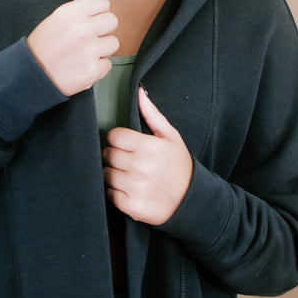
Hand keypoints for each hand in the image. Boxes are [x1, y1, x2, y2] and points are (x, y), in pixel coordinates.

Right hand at [27, 0, 119, 95]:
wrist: (32, 76)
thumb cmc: (43, 46)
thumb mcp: (56, 19)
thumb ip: (77, 2)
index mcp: (70, 13)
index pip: (103, 2)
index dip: (98, 12)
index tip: (91, 20)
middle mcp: (81, 29)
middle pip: (112, 21)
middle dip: (103, 29)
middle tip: (89, 38)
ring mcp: (88, 50)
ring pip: (113, 43)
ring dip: (102, 49)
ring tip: (85, 53)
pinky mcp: (92, 70)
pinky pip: (108, 64)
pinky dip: (97, 68)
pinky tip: (83, 66)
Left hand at [102, 87, 192, 224]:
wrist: (191, 200)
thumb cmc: (180, 166)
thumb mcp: (171, 137)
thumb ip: (152, 114)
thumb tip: (139, 93)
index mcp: (147, 146)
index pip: (114, 136)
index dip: (119, 141)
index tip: (127, 146)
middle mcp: (139, 165)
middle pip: (108, 155)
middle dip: (115, 157)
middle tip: (128, 162)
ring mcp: (134, 186)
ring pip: (106, 174)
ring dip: (114, 175)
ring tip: (130, 177)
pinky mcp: (131, 205)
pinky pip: (110, 194)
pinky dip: (116, 193)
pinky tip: (130, 190)